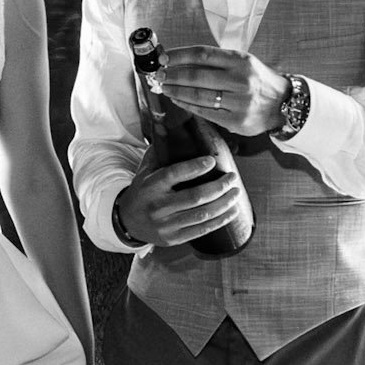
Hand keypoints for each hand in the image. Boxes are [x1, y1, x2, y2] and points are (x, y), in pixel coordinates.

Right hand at [114, 149, 248, 248]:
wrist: (128, 222)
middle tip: (232, 177)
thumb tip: (170, 126)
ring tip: (236, 192)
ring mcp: (166, 225)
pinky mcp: (174, 238)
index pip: (173, 174)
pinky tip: (231, 211)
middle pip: (194, 196)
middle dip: (219, 187)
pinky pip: (202, 230)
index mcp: (151, 186)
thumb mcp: (144, 170)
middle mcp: (158, 206)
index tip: (212, 161)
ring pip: (202, 214)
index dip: (194, 167)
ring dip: (224, 203)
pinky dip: (220, 221)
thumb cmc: (142, 191)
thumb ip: (159, 151)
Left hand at [158, 45, 291, 136]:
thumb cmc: (258, 80)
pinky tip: (178, 101)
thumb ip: (217, 61)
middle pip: (197, 76)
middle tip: (159, 75)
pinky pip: (205, 112)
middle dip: (173, 75)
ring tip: (165, 88)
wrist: (284, 103)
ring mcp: (239, 102)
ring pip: (199, 96)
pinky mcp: (236, 121)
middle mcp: (240, 80)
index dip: (179, 55)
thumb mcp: (244, 62)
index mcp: (241, 60)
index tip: (163, 57)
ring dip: (177, 92)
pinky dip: (188, 106)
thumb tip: (180, 60)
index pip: (202, 54)